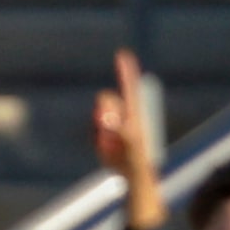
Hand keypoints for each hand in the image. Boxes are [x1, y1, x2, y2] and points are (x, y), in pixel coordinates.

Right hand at [91, 50, 151, 179]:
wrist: (131, 174)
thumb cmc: (137, 159)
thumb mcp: (132, 144)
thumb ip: (120, 129)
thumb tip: (107, 118)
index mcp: (135, 111)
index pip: (130, 86)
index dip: (126, 70)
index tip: (122, 54)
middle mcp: (123, 113)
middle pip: (107, 98)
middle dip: (105, 109)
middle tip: (109, 126)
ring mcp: (111, 123)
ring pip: (97, 114)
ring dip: (99, 128)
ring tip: (110, 144)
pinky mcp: (101, 133)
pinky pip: (91, 129)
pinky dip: (94, 136)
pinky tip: (103, 147)